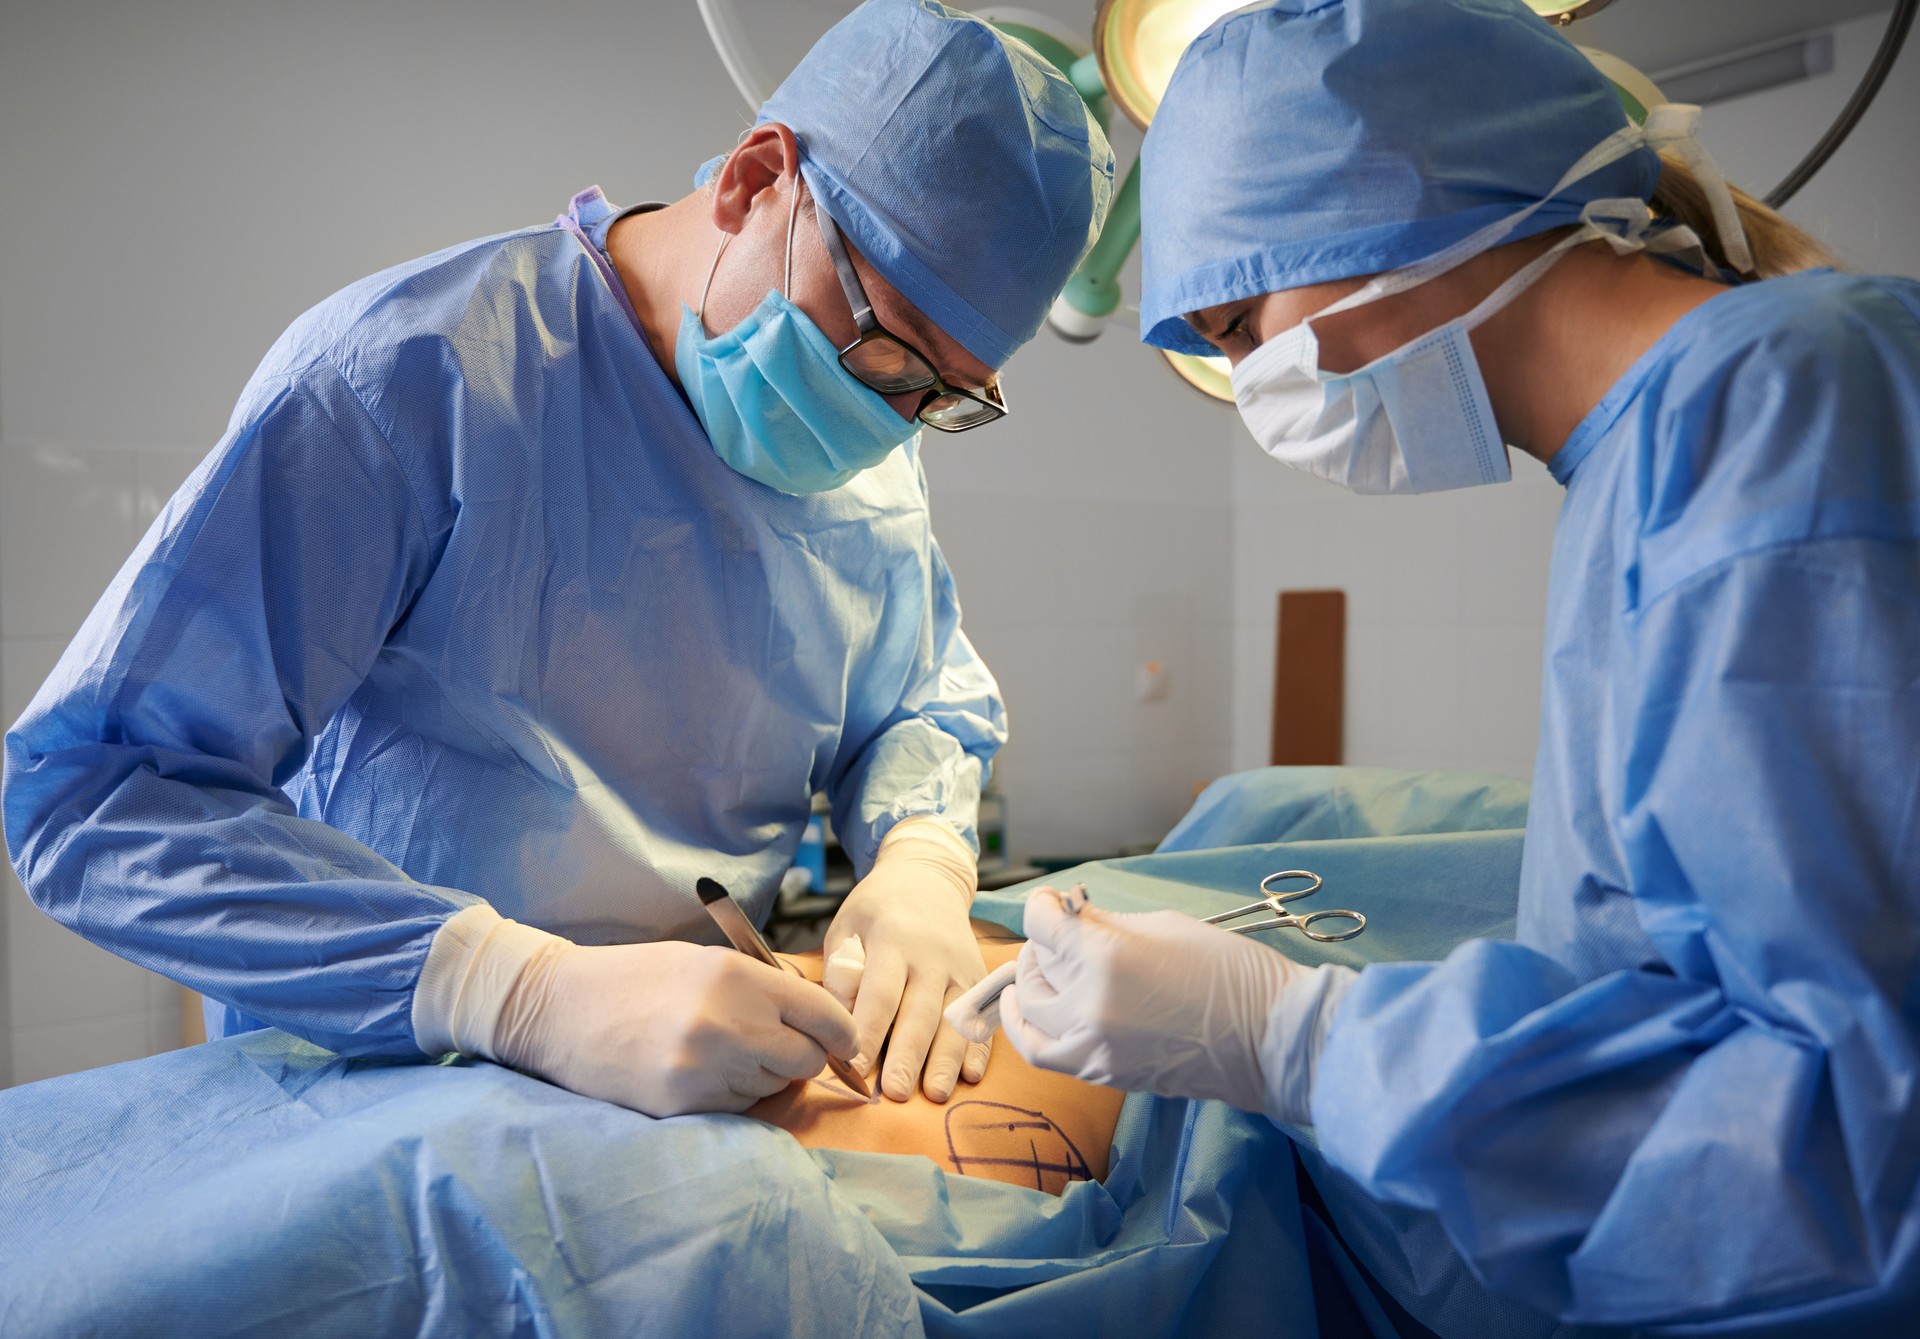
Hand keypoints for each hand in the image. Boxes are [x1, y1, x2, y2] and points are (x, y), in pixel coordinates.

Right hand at [413, 908, 858, 1117]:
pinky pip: (735, 1107)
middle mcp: (728, 1024)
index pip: (822, 1015)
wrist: (559, 1009)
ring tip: (719, 1052)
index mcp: (738, 977)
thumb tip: (819, 1021)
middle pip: (805, 1061)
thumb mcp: (707, 962)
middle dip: (801, 1058)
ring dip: (760, 1076)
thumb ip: (763, 988)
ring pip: (770, 1088)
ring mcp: (704, 1069)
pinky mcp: (681, 1104)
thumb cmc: (637, 978)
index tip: (845, 1044)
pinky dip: (729, 1094)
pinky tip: (697, 1071)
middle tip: (775, 1047)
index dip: (842, 1034)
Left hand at [824, 818, 989, 1102]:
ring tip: (936, 1093)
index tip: (856, 1066)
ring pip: (955, 1019)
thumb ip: (841, 974)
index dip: (870, 1031)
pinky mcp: (979, 979)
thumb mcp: (846, 928)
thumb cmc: (877, 911)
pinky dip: (979, 1047)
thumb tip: (838, 1023)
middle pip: (921, 1012)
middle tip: (896, 1092)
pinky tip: (971, 1075)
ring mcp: (961, 968)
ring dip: (947, 1059)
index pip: (881, 993)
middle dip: (909, 1055)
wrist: (929, 879)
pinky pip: (982, 1017)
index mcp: (893, 940)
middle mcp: (932, 957)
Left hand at [1000, 887, 1353, 1121]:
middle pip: (1035, 967)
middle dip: (1041, 943)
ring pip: (1030, 1012)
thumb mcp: (1166, 925)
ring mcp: (1092, 1046)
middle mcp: (1089, 1004)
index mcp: (1106, 957)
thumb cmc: (1232, 971)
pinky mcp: (1102, 1074)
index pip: (1041, 925)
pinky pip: (1044, 1052)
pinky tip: (1027, 1011)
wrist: (1271, 1040)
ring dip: (1029, 985)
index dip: (1043, 907)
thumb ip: (1108, 924)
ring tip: (1044, 970)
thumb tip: (1071, 918)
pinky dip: (1027, 1029)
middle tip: (1058, 933)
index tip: (1054, 902)